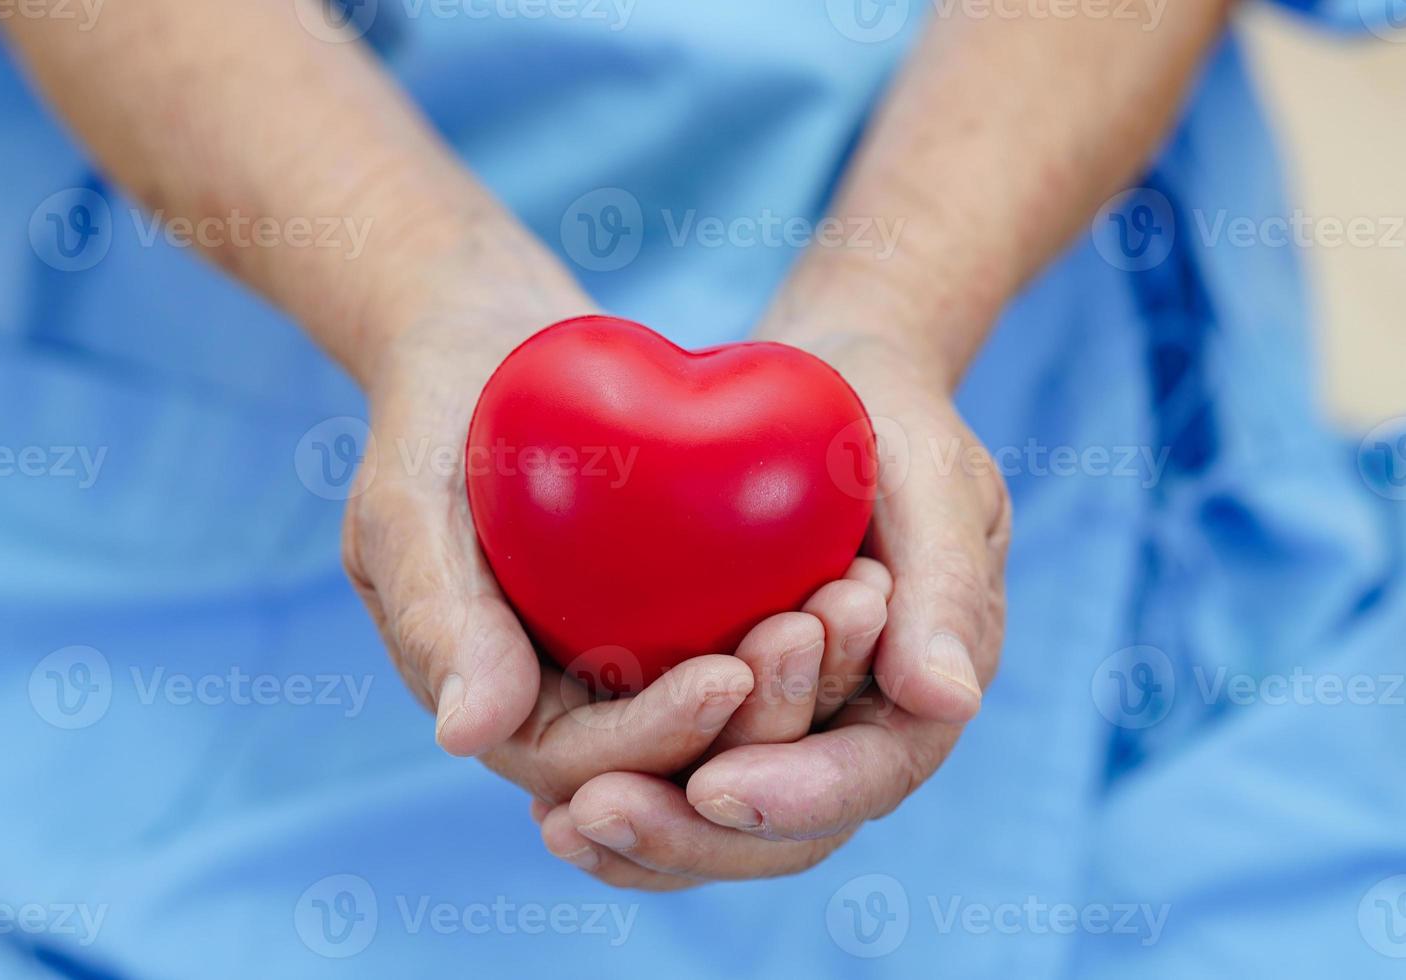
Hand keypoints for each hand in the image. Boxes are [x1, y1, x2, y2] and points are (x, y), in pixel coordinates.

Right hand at [338, 238, 899, 821]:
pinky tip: (860, 571)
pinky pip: (747, 632)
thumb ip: (435, 618)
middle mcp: (574, 698)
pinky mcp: (678, 608)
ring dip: (800, 673)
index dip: (658, 736)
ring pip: (729, 702)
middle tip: (823, 635)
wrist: (485, 345)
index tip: (730, 674)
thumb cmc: (430, 420)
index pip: (587, 762)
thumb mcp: (409, 507)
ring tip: (860, 603)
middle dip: (755, 713)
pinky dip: (801, 617)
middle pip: (677, 750)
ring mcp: (631, 653)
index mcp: (503, 707)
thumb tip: (468, 736)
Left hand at [536, 312, 1009, 886]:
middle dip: (694, 835)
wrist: (831, 397)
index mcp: (918, 694)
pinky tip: (554, 807)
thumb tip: (946, 701)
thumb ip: (946, 583)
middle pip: (785, 829)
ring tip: (562, 824)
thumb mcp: (934, 479)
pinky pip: (679, 776)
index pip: (867, 775)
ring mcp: (785, 728)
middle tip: (598, 811)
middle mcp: (852, 731)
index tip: (712, 785)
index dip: (795, 794)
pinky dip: (629, 795)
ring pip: (724, 823)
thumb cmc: (887, 425)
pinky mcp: (725, 712)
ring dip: (648, 839)